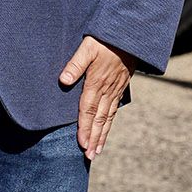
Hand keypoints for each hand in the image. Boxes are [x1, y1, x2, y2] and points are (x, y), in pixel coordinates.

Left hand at [59, 36, 137, 158]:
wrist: (130, 35)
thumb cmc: (105, 39)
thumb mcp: (87, 47)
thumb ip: (75, 64)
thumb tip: (62, 80)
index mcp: (97, 82)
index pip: (88, 109)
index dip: (84, 127)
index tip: (81, 143)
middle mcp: (107, 90)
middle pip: (99, 118)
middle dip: (93, 138)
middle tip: (89, 155)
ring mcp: (115, 90)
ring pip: (108, 117)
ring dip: (102, 134)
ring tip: (96, 150)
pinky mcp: (120, 87)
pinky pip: (114, 109)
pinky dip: (109, 123)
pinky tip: (106, 130)